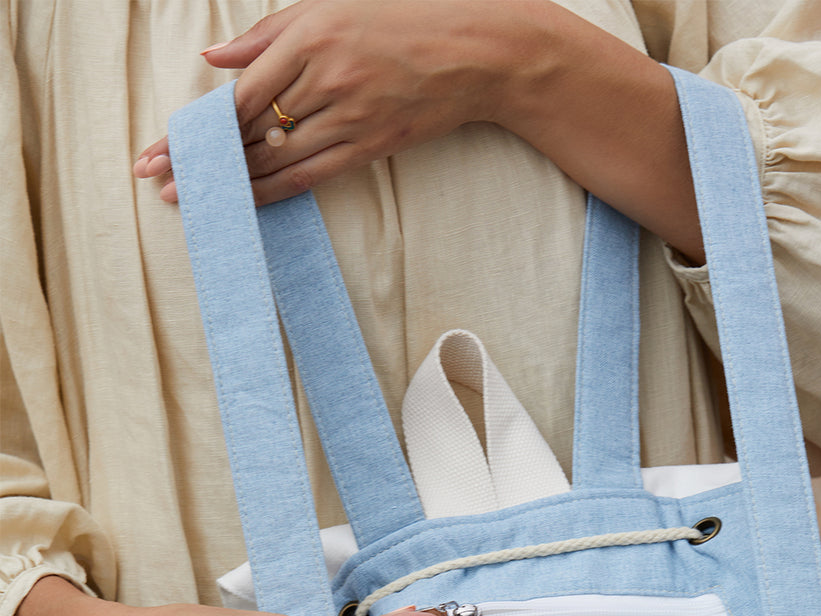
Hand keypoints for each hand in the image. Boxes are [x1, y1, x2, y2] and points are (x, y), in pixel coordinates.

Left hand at [132, 0, 703, 259]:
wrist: (476, 51)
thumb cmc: (402, 22)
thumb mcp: (330, 9)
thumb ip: (268, 35)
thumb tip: (213, 59)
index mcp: (308, 34)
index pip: (237, 93)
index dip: (195, 128)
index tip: (160, 147)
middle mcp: (323, 76)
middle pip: (246, 131)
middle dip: (198, 161)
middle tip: (156, 180)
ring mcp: (348, 115)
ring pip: (274, 159)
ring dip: (230, 183)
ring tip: (193, 199)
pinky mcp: (370, 145)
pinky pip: (310, 175)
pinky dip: (273, 192)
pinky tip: (245, 203)